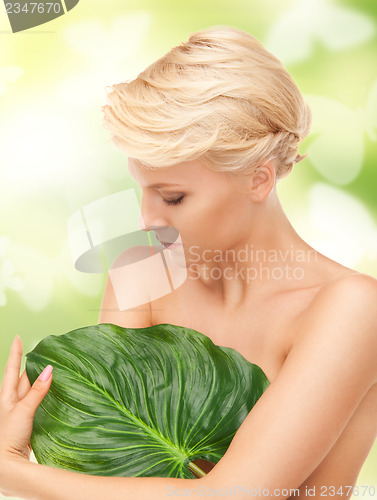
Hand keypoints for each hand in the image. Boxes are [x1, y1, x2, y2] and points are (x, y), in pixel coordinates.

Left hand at [0, 335, 52, 465]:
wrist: (6, 464)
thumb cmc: (8, 437)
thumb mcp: (23, 410)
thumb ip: (37, 391)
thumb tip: (49, 370)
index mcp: (6, 396)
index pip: (11, 369)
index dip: (15, 353)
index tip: (17, 337)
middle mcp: (12, 402)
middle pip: (23, 378)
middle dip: (32, 365)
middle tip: (42, 352)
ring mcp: (20, 412)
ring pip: (31, 390)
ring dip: (40, 380)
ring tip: (51, 368)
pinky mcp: (28, 422)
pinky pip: (38, 403)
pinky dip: (46, 395)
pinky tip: (54, 393)